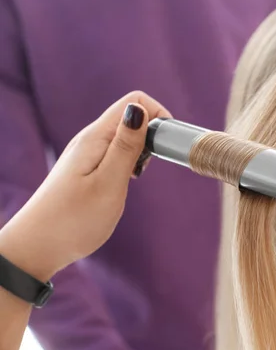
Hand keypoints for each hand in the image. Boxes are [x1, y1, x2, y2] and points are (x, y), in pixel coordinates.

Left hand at [0, 91, 170, 279]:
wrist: (37, 248)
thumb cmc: (74, 220)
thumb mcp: (108, 183)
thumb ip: (127, 147)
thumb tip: (139, 109)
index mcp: (96, 137)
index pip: (134, 101)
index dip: (157, 116)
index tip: (164, 145)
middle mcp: (91, 139)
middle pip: (131, 116)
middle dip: (151, 134)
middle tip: (148, 167)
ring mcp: (88, 154)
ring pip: (126, 135)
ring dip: (141, 150)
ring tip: (136, 177)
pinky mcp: (89, 168)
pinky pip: (117, 151)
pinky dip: (131, 162)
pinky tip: (127, 182)